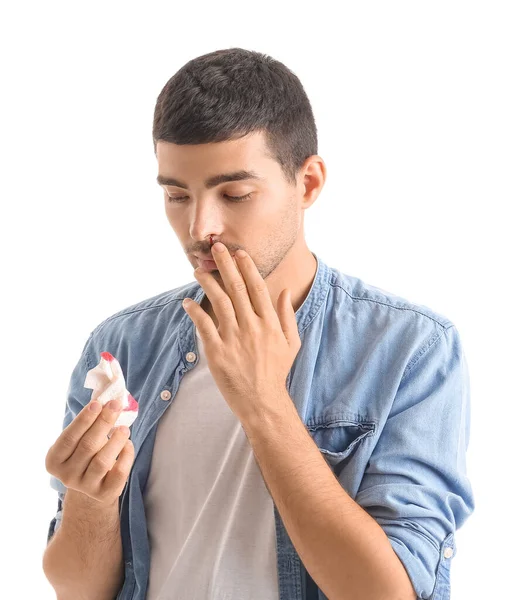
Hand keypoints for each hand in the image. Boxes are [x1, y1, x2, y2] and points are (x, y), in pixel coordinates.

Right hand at [45, 399, 134, 506]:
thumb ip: (88, 421)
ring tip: (124, 427)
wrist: (92, 484)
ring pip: (102, 461)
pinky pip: (118, 474)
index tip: (98, 403)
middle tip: (116, 405)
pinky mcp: (104, 493)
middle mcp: (66, 475)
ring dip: (115, 440)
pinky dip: (125, 457)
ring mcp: (84, 487)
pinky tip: (128, 444)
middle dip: (103, 423)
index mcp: (54, 459)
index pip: (69, 437)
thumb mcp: (80, 439)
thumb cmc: (85, 453)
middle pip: (87, 446)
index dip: (84, 419)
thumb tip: (105, 393)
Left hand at [182, 242, 300, 423]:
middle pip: (237, 289)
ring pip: (219, 302)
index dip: (247, 268)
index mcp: (270, 323)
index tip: (239, 253)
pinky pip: (204, 325)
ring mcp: (234, 339)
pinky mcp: (217, 352)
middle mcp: (252, 327)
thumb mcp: (291, 342)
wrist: (262, 401)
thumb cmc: (276, 371)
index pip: (257, 288)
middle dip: (226, 266)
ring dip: (207, 283)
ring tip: (198, 270)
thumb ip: (287, 315)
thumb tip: (283, 291)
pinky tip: (187, 301)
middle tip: (215, 248)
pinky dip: (195, 311)